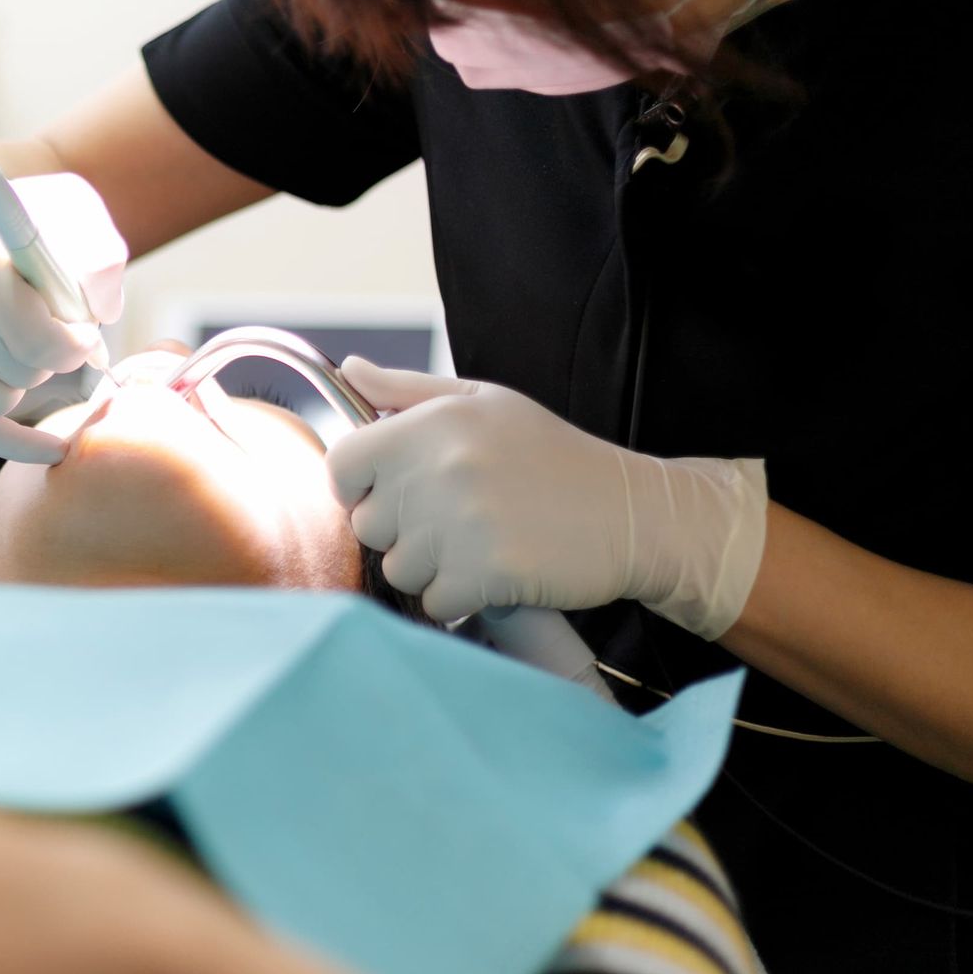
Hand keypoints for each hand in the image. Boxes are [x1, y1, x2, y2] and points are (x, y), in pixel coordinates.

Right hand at [0, 155, 126, 463]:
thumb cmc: (23, 213)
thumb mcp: (72, 214)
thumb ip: (98, 270)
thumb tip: (96, 341)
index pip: (33, 339)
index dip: (74, 345)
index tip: (85, 334)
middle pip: (17, 371)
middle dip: (51, 358)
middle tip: (58, 329)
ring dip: (26, 378)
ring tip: (26, 338)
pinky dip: (13, 442)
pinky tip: (53, 450)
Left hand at [326, 358, 768, 635]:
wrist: (632, 511)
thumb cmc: (551, 457)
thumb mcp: (484, 403)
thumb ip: (407, 391)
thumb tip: (350, 371)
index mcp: (433, 422)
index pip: (340, 465)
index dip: (359, 486)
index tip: (391, 493)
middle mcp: (441, 468)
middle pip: (367, 526)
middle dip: (402, 531)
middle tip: (456, 520)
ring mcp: (462, 523)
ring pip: (398, 569)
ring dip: (431, 568)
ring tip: (479, 544)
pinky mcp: (486, 573)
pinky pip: (433, 602)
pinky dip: (459, 598)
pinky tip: (494, 573)